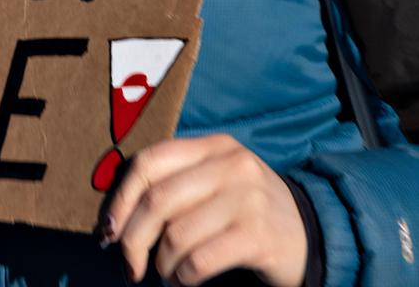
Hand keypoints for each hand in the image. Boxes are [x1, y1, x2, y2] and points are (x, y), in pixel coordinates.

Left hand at [102, 135, 307, 285]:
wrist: (310, 235)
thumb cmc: (246, 212)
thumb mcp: (216, 183)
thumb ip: (176, 186)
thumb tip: (116, 219)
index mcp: (213, 145)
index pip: (150, 161)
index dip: (121, 197)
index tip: (108, 230)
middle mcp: (230, 163)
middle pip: (157, 199)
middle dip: (133, 239)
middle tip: (128, 268)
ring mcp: (246, 197)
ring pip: (176, 234)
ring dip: (161, 265)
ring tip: (167, 274)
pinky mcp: (257, 234)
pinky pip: (199, 260)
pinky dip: (182, 278)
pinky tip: (184, 282)